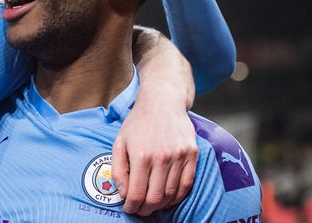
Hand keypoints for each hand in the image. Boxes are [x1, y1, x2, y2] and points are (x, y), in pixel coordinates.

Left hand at [111, 83, 197, 214]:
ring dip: (161, 205)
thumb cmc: (138, 122)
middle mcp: (162, 157)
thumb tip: (123, 194)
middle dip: (146, 209)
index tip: (128, 209)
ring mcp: (180, 156)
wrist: (163, 101)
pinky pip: (187, 184)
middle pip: (155, 198)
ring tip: (152, 205)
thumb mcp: (119, 142)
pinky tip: (168, 198)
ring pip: (172, 194)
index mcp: (141, 155)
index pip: (137, 193)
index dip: (132, 207)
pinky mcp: (193, 154)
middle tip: (140, 210)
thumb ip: (118, 169)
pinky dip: (178, 196)